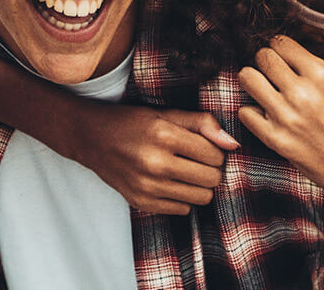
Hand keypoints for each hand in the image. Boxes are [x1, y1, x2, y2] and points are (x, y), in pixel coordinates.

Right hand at [66, 101, 237, 213]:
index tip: (202, 146)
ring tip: (185, 172)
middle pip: (212, 179)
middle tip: (195, 160)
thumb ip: (202, 123)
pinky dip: (182, 198)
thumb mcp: (165, 113)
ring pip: (202, 198)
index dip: (215, 151)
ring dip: (199, 185)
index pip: (215, 155)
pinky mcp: (141, 202)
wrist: (90, 138)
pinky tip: (169, 183)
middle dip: (210, 169)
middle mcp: (156, 163)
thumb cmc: (131, 122)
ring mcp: (148, 186)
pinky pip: (183, 209)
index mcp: (164, 135)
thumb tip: (233, 144)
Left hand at [236, 35, 323, 202]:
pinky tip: (265, 115)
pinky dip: (251, 111)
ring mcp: (286, 117)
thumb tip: (298, 58)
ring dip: (253, 80)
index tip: (281, 55)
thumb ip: (323, 71)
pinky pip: (245, 112)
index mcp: (322, 76)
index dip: (279, 47)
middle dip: (265, 61)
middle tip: (271, 72)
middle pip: (262, 57)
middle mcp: (302, 93)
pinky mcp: (276, 140)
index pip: (282, 43)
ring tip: (263, 89)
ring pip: (247, 78)